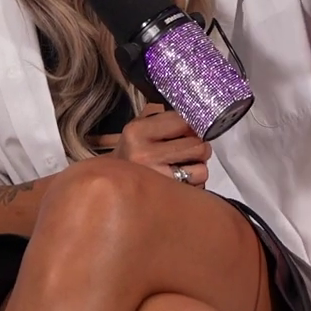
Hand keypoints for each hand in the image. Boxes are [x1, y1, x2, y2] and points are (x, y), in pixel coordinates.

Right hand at [94, 105, 210, 187]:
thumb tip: (196, 112)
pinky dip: (194, 185)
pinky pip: (197, 188)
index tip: (192, 129)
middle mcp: (144, 155)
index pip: (185, 121)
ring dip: (198, 168)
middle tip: (190, 150)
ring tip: (184, 166)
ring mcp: (155, 179)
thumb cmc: (131, 154)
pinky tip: (180, 181)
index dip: (194, 125)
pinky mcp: (165, 198)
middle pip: (197, 145)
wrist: (110, 185)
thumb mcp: (139, 128)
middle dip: (200, 147)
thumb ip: (165, 117)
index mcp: (137, 132)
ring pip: (201, 169)